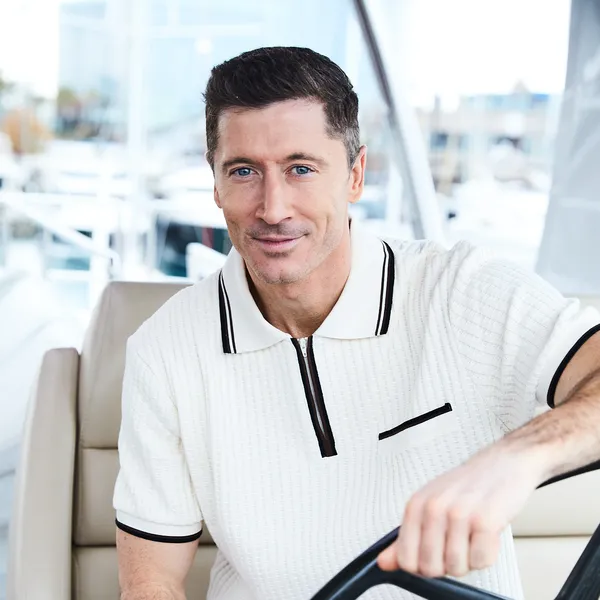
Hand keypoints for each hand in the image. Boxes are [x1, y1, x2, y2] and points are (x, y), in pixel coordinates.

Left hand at [377, 443, 547, 577]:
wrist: (502, 465)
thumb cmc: (466, 486)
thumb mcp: (429, 505)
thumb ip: (407, 537)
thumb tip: (383, 563)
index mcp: (415, 505)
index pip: (405, 559)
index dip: (422, 567)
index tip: (435, 555)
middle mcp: (433, 508)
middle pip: (430, 568)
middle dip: (447, 565)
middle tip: (458, 544)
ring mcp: (459, 514)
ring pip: (456, 568)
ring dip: (469, 560)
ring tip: (473, 535)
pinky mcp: (485, 521)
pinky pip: (481, 561)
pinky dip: (488, 555)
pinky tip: (487, 535)